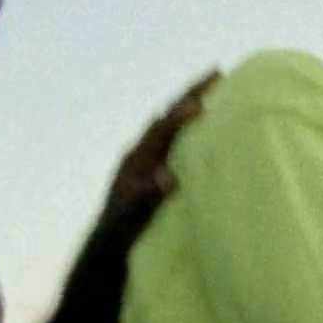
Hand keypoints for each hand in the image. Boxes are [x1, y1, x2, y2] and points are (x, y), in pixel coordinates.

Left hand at [97, 70, 220, 231]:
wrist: (106, 249)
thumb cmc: (119, 238)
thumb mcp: (130, 222)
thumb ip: (146, 199)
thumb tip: (167, 175)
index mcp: (134, 162)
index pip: (160, 131)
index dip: (179, 116)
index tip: (200, 102)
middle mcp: (140, 154)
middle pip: (167, 117)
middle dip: (191, 95)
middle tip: (217, 72)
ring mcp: (147, 161)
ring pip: (171, 125)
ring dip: (192, 106)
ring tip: (216, 89)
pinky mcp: (154, 170)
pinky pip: (175, 139)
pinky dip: (191, 126)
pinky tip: (206, 123)